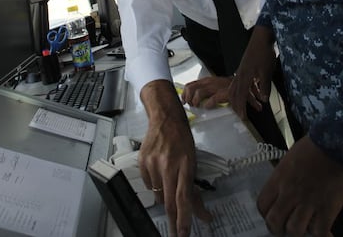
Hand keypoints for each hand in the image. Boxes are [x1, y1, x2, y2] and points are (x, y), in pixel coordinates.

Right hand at [140, 80, 211, 236]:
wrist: (165, 117)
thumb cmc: (182, 139)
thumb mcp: (192, 161)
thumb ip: (193, 187)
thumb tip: (200, 212)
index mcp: (185, 164)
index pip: (184, 197)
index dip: (184, 218)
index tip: (183, 233)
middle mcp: (168, 165)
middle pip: (168, 201)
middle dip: (174, 221)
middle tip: (177, 234)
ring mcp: (153, 164)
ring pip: (158, 195)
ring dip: (164, 197)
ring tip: (169, 182)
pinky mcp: (142, 162)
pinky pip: (148, 185)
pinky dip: (155, 185)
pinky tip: (159, 172)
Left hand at [181, 76, 231, 107]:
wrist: (241, 85)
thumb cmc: (226, 87)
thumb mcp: (212, 86)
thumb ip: (203, 90)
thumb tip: (193, 98)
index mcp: (206, 81)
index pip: (190, 85)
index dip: (184, 94)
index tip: (183, 101)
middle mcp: (209, 82)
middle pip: (192, 88)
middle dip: (188, 98)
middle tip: (190, 105)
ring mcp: (216, 87)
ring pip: (199, 92)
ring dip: (196, 101)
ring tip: (197, 106)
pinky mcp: (224, 93)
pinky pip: (213, 99)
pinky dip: (208, 104)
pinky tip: (207, 107)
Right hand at [229, 25, 275, 118]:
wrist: (261, 38)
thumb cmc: (264, 54)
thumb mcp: (266, 72)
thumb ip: (265, 87)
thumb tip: (263, 100)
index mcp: (244, 77)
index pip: (240, 96)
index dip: (241, 108)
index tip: (243, 118)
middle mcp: (240, 75)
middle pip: (234, 93)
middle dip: (238, 105)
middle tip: (243, 115)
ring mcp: (242, 71)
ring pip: (238, 87)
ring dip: (243, 98)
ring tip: (255, 106)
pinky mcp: (245, 68)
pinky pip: (243, 82)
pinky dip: (248, 90)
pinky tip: (257, 91)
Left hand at [257, 135, 342, 235]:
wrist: (335, 144)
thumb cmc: (312, 148)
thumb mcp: (289, 160)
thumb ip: (283, 178)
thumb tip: (281, 194)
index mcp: (278, 179)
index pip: (262, 205)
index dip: (266, 213)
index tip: (273, 214)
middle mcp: (289, 193)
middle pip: (274, 222)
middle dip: (278, 228)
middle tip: (286, 226)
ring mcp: (308, 203)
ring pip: (294, 231)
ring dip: (299, 231)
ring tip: (305, 226)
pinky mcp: (327, 209)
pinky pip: (319, 232)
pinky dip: (320, 234)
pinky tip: (323, 228)